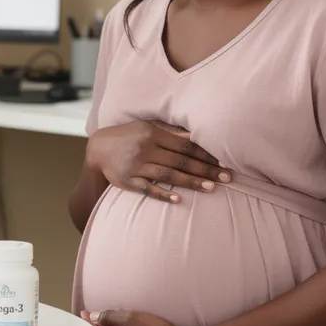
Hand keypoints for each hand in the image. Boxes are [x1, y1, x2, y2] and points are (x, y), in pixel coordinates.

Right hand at [85, 120, 230, 202]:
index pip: (184, 145)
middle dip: (205, 170)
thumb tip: (195, 135)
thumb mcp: (147, 127)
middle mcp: (145, 148)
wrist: (98, 148)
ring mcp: (135, 166)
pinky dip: (162, 193)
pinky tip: (178, 199)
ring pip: (168, 174)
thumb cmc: (129, 136)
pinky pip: (147, 188)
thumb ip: (170, 131)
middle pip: (180, 160)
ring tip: (211, 188)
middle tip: (227, 178)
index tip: (223, 162)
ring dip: (191, 181)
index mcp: (152, 133)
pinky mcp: (127, 181)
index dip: (205, 154)